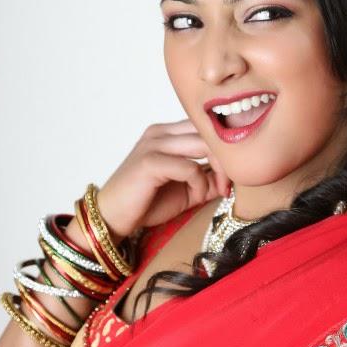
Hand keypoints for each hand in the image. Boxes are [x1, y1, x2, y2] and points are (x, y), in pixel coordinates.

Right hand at [96, 119, 230, 238]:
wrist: (111, 218)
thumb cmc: (146, 203)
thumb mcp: (187, 190)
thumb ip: (208, 179)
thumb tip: (234, 176)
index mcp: (167, 133)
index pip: (206, 128)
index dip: (224, 151)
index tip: (229, 180)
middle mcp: (160, 132)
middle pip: (208, 132)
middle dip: (226, 160)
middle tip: (227, 186)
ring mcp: (153, 144)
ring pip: (203, 144)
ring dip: (216, 171)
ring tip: (214, 191)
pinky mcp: (150, 161)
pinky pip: (189, 167)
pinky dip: (199, 184)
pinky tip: (195, 197)